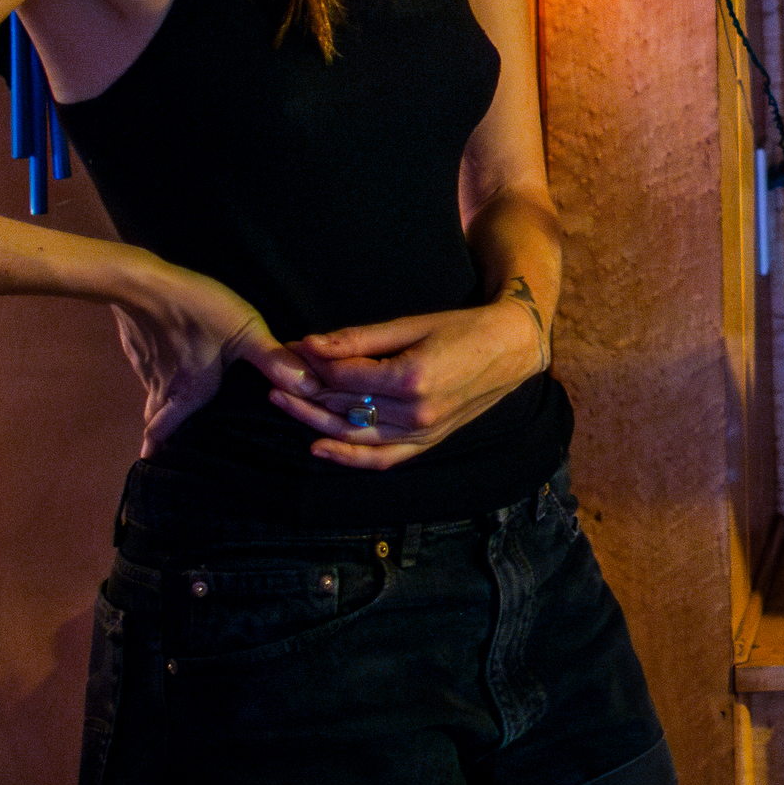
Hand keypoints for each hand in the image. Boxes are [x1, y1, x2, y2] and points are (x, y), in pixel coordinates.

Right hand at [111, 266, 318, 457]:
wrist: (140, 283)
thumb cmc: (196, 310)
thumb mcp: (244, 332)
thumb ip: (274, 360)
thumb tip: (309, 389)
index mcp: (190, 393)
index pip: (168, 434)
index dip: (163, 452)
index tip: (162, 469)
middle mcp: (164, 388)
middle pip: (157, 421)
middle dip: (160, 438)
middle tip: (164, 451)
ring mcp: (147, 368)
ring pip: (152, 397)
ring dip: (159, 408)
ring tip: (171, 415)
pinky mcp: (139, 346)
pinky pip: (148, 372)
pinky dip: (157, 378)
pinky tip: (167, 367)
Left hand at [275, 285, 555, 468]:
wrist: (509, 349)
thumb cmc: (461, 328)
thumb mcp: (410, 325)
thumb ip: (358, 340)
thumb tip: (309, 344)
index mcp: (412, 377)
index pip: (345, 377)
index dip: (314, 363)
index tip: (291, 349)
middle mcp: (417, 412)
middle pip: (344, 408)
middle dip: (305, 392)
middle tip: (274, 377)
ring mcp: (423, 432)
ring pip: (355, 436)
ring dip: (314, 422)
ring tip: (282, 403)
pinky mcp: (428, 442)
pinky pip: (382, 459)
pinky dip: (348, 458)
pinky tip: (318, 447)